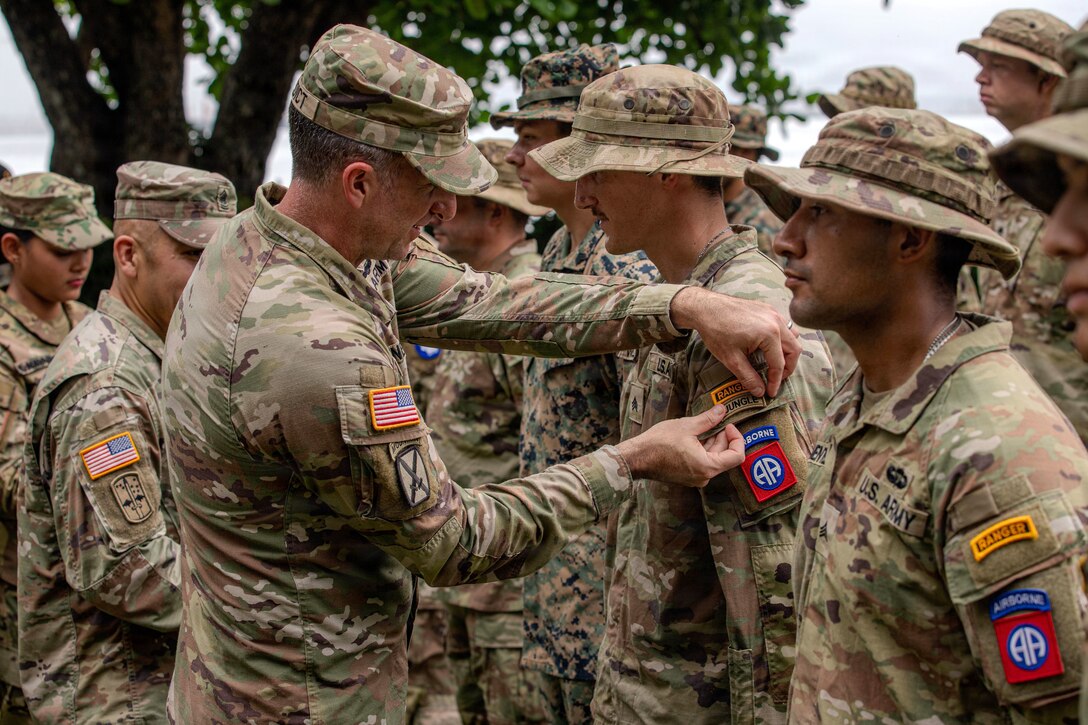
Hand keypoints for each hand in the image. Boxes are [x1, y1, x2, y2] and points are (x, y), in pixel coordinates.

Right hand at [615, 405, 745, 487]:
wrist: (636, 457)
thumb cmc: (658, 443)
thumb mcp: (687, 426)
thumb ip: (708, 419)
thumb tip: (722, 410)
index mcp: (708, 467)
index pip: (737, 456)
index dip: (737, 438)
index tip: (728, 425)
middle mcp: (704, 477)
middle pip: (724, 456)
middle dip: (722, 437)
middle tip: (715, 420)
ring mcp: (695, 479)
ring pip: (712, 458)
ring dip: (711, 441)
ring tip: (702, 426)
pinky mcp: (687, 476)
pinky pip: (702, 462)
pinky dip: (702, 449)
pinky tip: (693, 436)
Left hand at [670, 287, 799, 397]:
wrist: (706, 308)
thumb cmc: (717, 331)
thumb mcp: (732, 359)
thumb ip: (748, 377)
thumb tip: (760, 392)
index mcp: (770, 334)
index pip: (779, 364)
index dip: (775, 381)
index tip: (770, 392)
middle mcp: (776, 321)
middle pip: (794, 349)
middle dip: (788, 368)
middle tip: (776, 379)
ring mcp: (773, 313)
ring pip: (792, 336)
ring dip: (787, 352)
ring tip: (775, 364)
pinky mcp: (767, 309)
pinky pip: (783, 326)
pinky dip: (781, 339)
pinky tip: (768, 347)